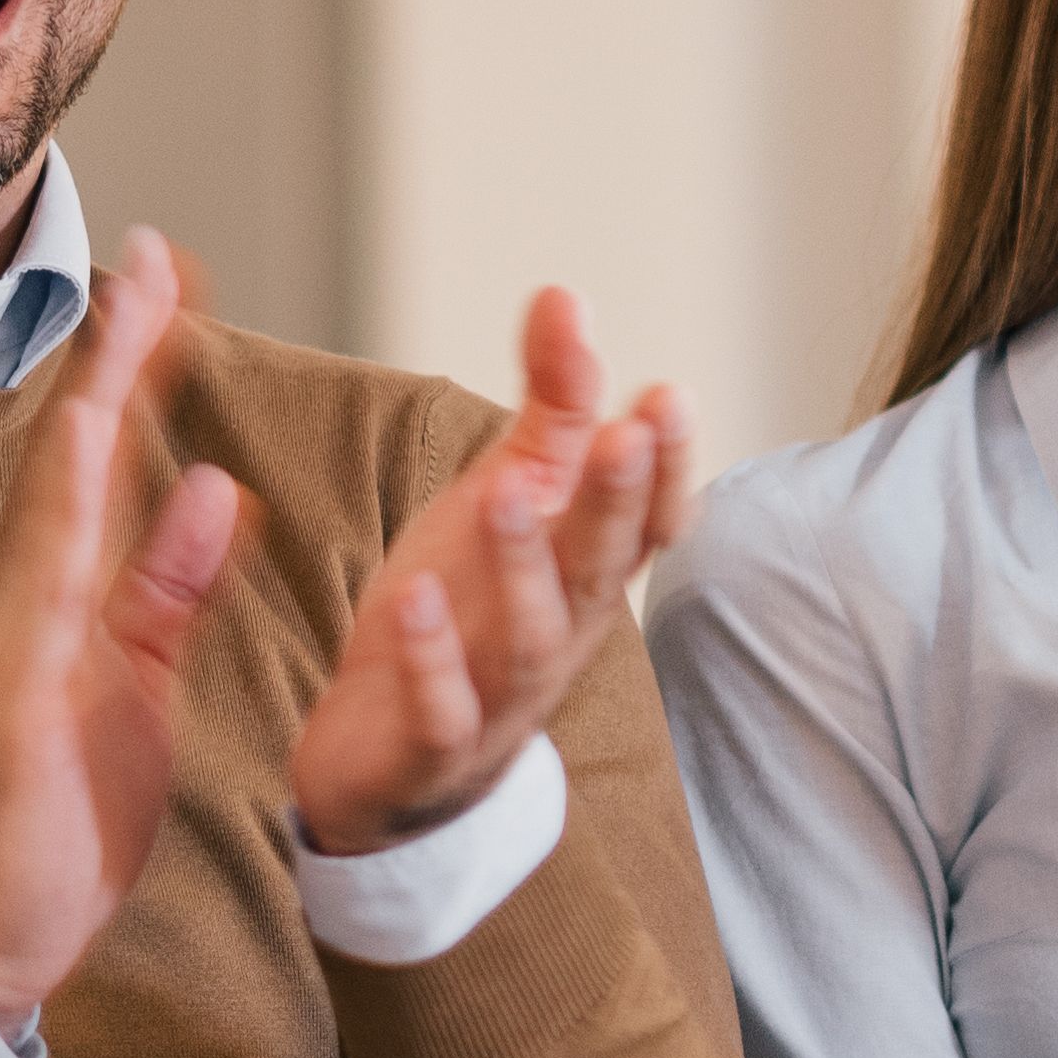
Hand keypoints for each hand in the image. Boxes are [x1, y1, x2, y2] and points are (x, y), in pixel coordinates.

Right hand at [0, 230, 247, 1023]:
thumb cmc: (64, 799)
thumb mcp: (140, 677)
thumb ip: (168, 587)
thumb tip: (211, 491)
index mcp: (77, 591)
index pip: (114, 458)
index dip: (144, 368)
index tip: (176, 277)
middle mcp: (37, 595)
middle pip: (80, 453)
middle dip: (117, 356)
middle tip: (153, 256)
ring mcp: (16, 640)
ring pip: (55, 504)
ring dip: (89, 409)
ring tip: (125, 324)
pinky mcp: (12, 696)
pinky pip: (40, 593)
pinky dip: (61, 515)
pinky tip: (80, 455)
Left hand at [290, 288, 692, 853]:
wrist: (389, 761)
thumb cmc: (464, 615)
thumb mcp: (505, 499)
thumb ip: (546, 409)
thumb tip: (566, 295)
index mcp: (580, 574)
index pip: (643, 522)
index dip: (662, 467)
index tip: (668, 396)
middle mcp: (557, 636)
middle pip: (599, 569)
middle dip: (615, 501)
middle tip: (624, 432)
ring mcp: (499, 698)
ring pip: (530, 640)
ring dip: (523, 568)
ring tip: (504, 491)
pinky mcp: (431, 749)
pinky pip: (441, 713)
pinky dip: (432, 662)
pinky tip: (414, 600)